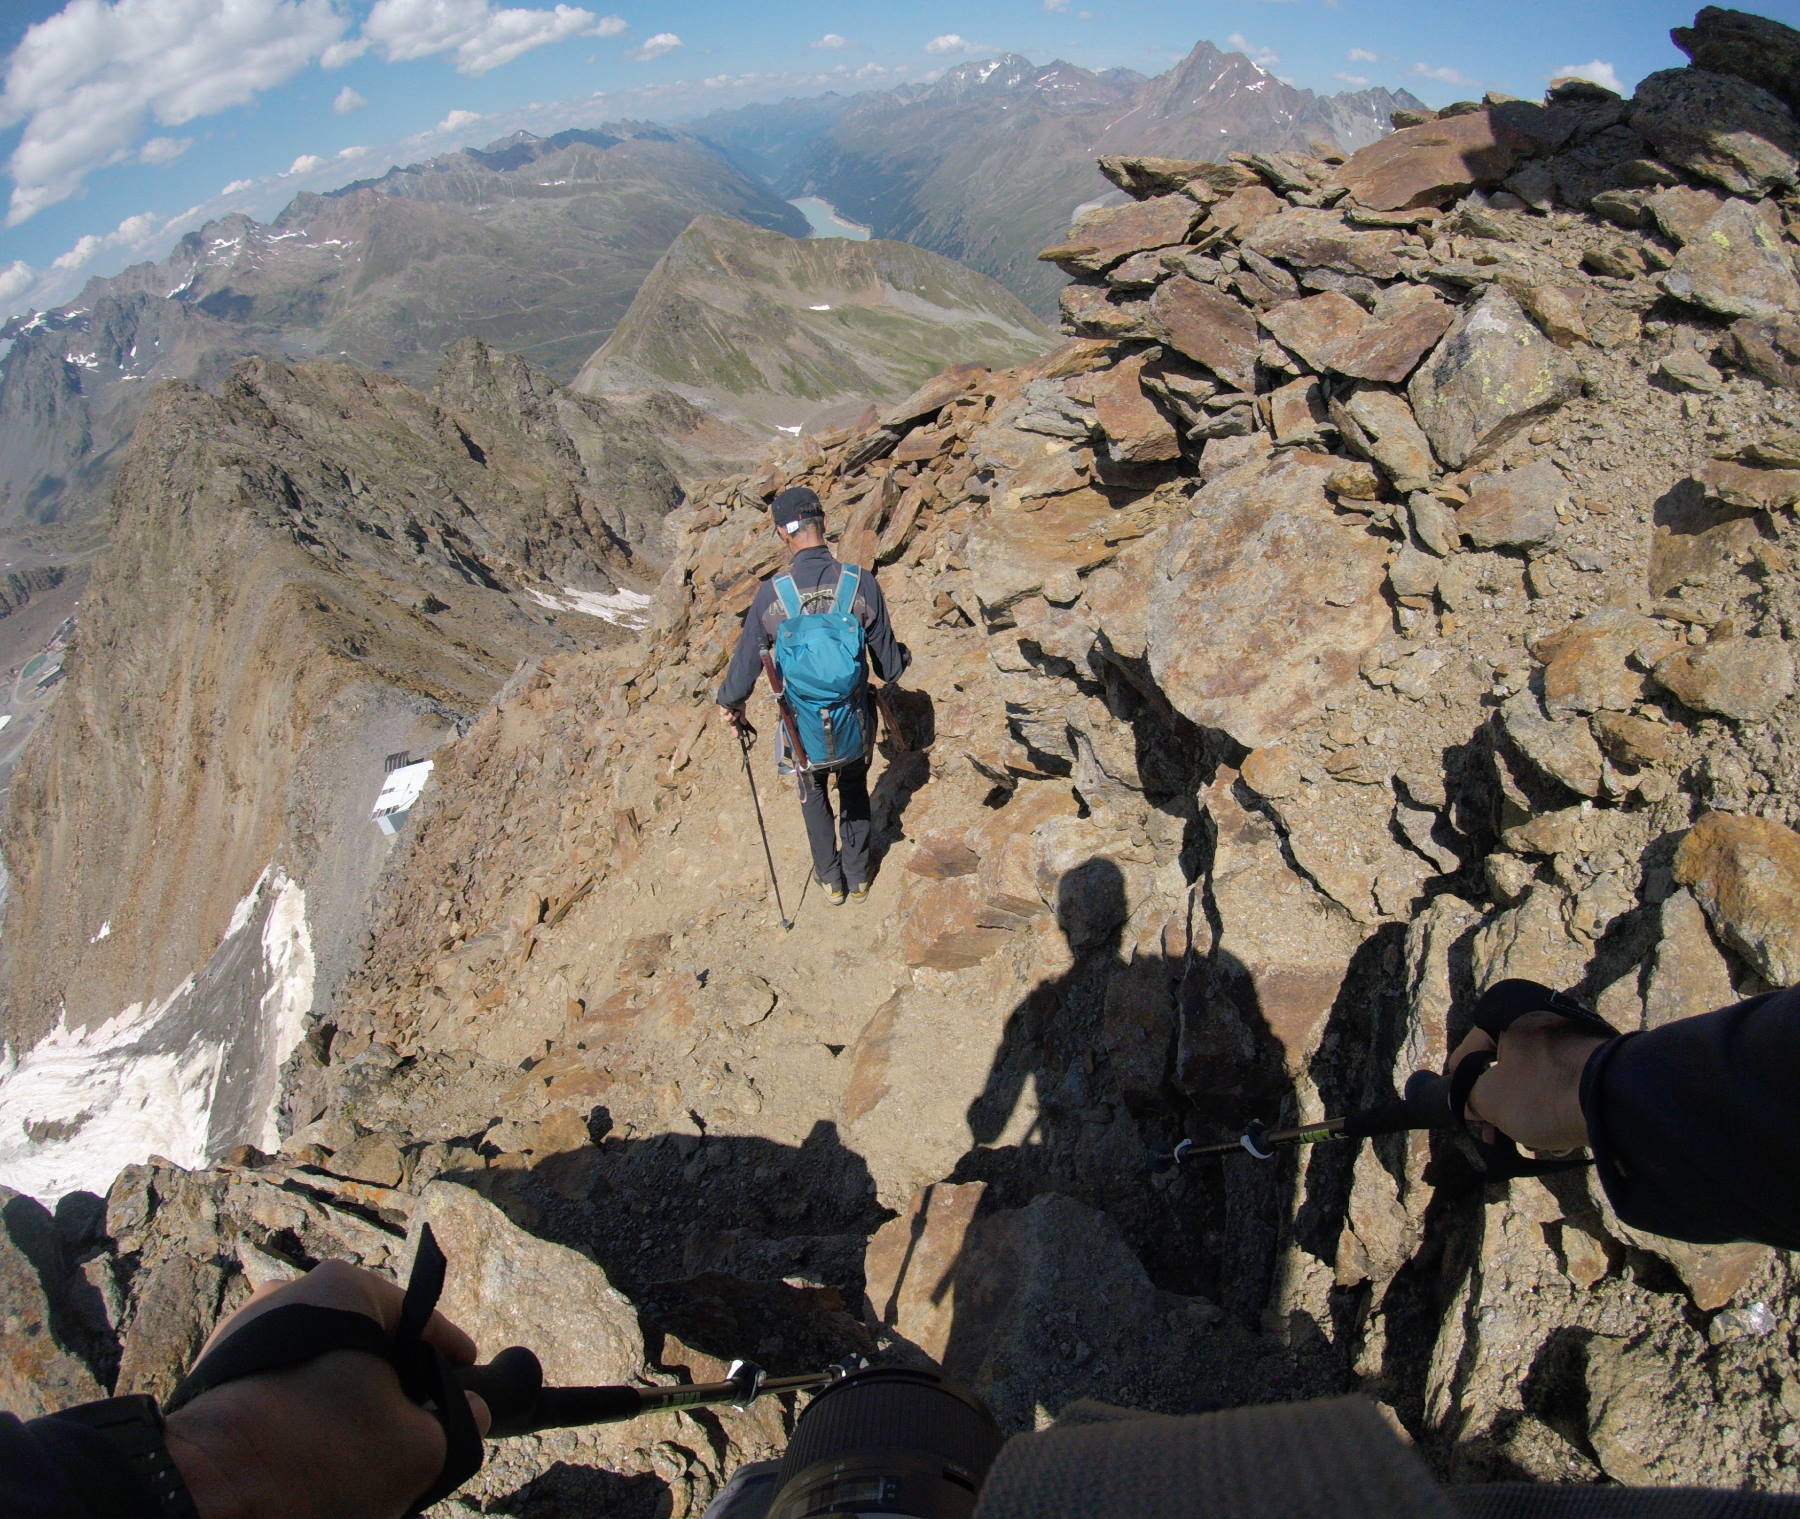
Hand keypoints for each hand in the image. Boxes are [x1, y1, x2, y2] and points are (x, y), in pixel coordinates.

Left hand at [163, 1260, 490, 1518]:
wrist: (199, 1493)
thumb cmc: (320, 1452)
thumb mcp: (418, 1447)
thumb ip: (460, 1423)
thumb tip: (470, 1412)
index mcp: (344, 1288)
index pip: (420, 1320)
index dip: (451, 1359)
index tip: (468, 1387)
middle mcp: (288, 1292)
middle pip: (365, 1344)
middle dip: (391, 1386)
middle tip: (412, 1431)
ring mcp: (241, 1335)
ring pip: (319, 1370)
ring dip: (344, 1405)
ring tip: (360, 1456)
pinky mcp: (209, 1380)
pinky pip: (278, 1392)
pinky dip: (302, 1420)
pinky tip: (315, 1461)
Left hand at [718, 703, 755, 741]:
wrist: (733, 698)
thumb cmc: (737, 701)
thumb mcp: (742, 709)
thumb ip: (742, 717)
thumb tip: (744, 723)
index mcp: (734, 713)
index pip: (735, 721)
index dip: (736, 727)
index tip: (738, 734)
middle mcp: (729, 714)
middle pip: (731, 724)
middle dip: (734, 730)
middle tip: (737, 736)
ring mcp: (725, 714)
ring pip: (731, 721)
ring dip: (735, 717)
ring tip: (736, 712)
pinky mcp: (722, 714)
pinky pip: (728, 719)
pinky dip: (732, 716)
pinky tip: (732, 711)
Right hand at [1446, 1014, 1602, 1154]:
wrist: (1615, 1102)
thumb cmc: (1542, 1092)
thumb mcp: (1489, 1099)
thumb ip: (1467, 1098)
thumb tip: (1468, 1102)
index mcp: (1513, 1019)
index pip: (1472, 1044)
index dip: (1459, 1072)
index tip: (1455, 1094)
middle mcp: (1546, 1023)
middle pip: (1510, 1065)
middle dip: (1500, 1101)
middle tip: (1493, 1129)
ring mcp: (1578, 1042)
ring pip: (1540, 1079)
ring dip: (1529, 1109)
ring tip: (1531, 1141)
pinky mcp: (1601, 1065)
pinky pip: (1568, 1086)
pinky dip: (1558, 1108)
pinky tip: (1560, 1139)